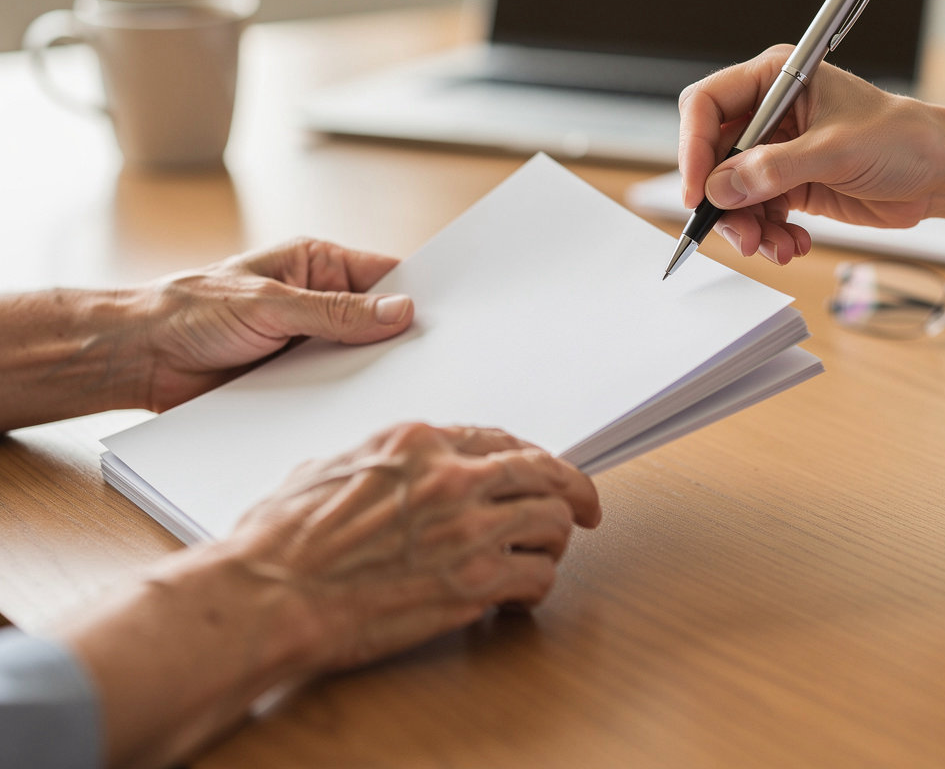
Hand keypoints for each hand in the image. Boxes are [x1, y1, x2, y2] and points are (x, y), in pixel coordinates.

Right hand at [63, 422, 600, 767]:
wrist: (269, 594)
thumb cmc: (281, 537)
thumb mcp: (328, 468)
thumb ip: (378, 462)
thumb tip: (394, 473)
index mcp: (417, 441)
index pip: (500, 438)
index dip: (530, 456)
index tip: (541, 470)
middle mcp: (452, 476)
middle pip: (544, 471)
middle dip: (572, 490)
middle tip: (585, 507)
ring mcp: (467, 528)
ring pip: (553, 521)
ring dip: (554, 540)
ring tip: (545, 555)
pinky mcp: (472, 581)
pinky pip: (538, 577)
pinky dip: (537, 587)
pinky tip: (521, 596)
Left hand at [141, 237, 413, 410]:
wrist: (141, 357)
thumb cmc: (193, 309)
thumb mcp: (271, 304)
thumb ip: (336, 311)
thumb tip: (400, 311)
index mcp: (316, 264)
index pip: (383, 274)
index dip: (414, 292)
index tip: (445, 315)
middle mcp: (317, 301)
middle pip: (375, 320)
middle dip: (397, 338)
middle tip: (430, 360)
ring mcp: (307, 341)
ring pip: (357, 357)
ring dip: (369, 372)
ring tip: (399, 387)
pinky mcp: (294, 379)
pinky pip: (332, 387)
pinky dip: (344, 397)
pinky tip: (361, 408)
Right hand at [676, 46, 944, 263]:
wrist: (943, 173)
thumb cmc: (904, 139)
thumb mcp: (836, 150)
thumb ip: (774, 169)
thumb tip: (720, 188)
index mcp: (776, 80)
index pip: (707, 105)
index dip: (693, 146)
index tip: (696, 189)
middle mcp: (768, 114)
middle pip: (712, 158)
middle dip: (723, 201)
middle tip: (740, 233)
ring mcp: (775, 152)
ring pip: (730, 193)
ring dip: (747, 226)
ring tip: (772, 246)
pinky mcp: (785, 184)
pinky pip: (755, 213)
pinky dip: (768, 235)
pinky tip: (792, 244)